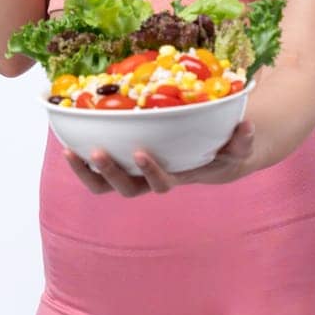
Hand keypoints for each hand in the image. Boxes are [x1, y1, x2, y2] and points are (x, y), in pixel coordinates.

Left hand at [60, 119, 257, 196]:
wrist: (213, 154)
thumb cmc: (225, 150)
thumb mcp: (238, 147)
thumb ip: (242, 141)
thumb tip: (246, 126)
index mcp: (179, 176)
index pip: (163, 183)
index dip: (151, 172)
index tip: (142, 152)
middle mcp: (152, 179)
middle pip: (128, 188)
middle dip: (112, 172)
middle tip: (99, 152)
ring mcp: (135, 173)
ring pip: (105, 185)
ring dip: (87, 172)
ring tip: (71, 154)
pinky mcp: (123, 160)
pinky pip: (96, 168)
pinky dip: (80, 159)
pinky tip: (68, 140)